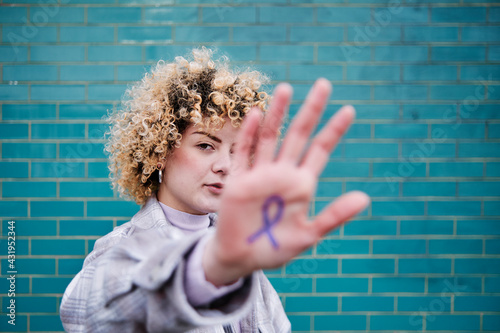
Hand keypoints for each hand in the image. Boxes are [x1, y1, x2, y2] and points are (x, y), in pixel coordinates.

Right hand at [203, 78, 369, 285]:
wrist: (241, 257)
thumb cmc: (276, 248)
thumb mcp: (309, 235)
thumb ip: (334, 216)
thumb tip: (365, 198)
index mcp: (302, 184)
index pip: (320, 150)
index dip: (334, 130)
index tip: (349, 110)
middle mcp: (282, 173)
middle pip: (298, 134)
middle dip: (311, 111)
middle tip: (325, 84)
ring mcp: (260, 174)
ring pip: (271, 137)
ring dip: (278, 113)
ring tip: (287, 88)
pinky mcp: (239, 180)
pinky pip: (244, 152)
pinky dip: (250, 134)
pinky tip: (257, 115)